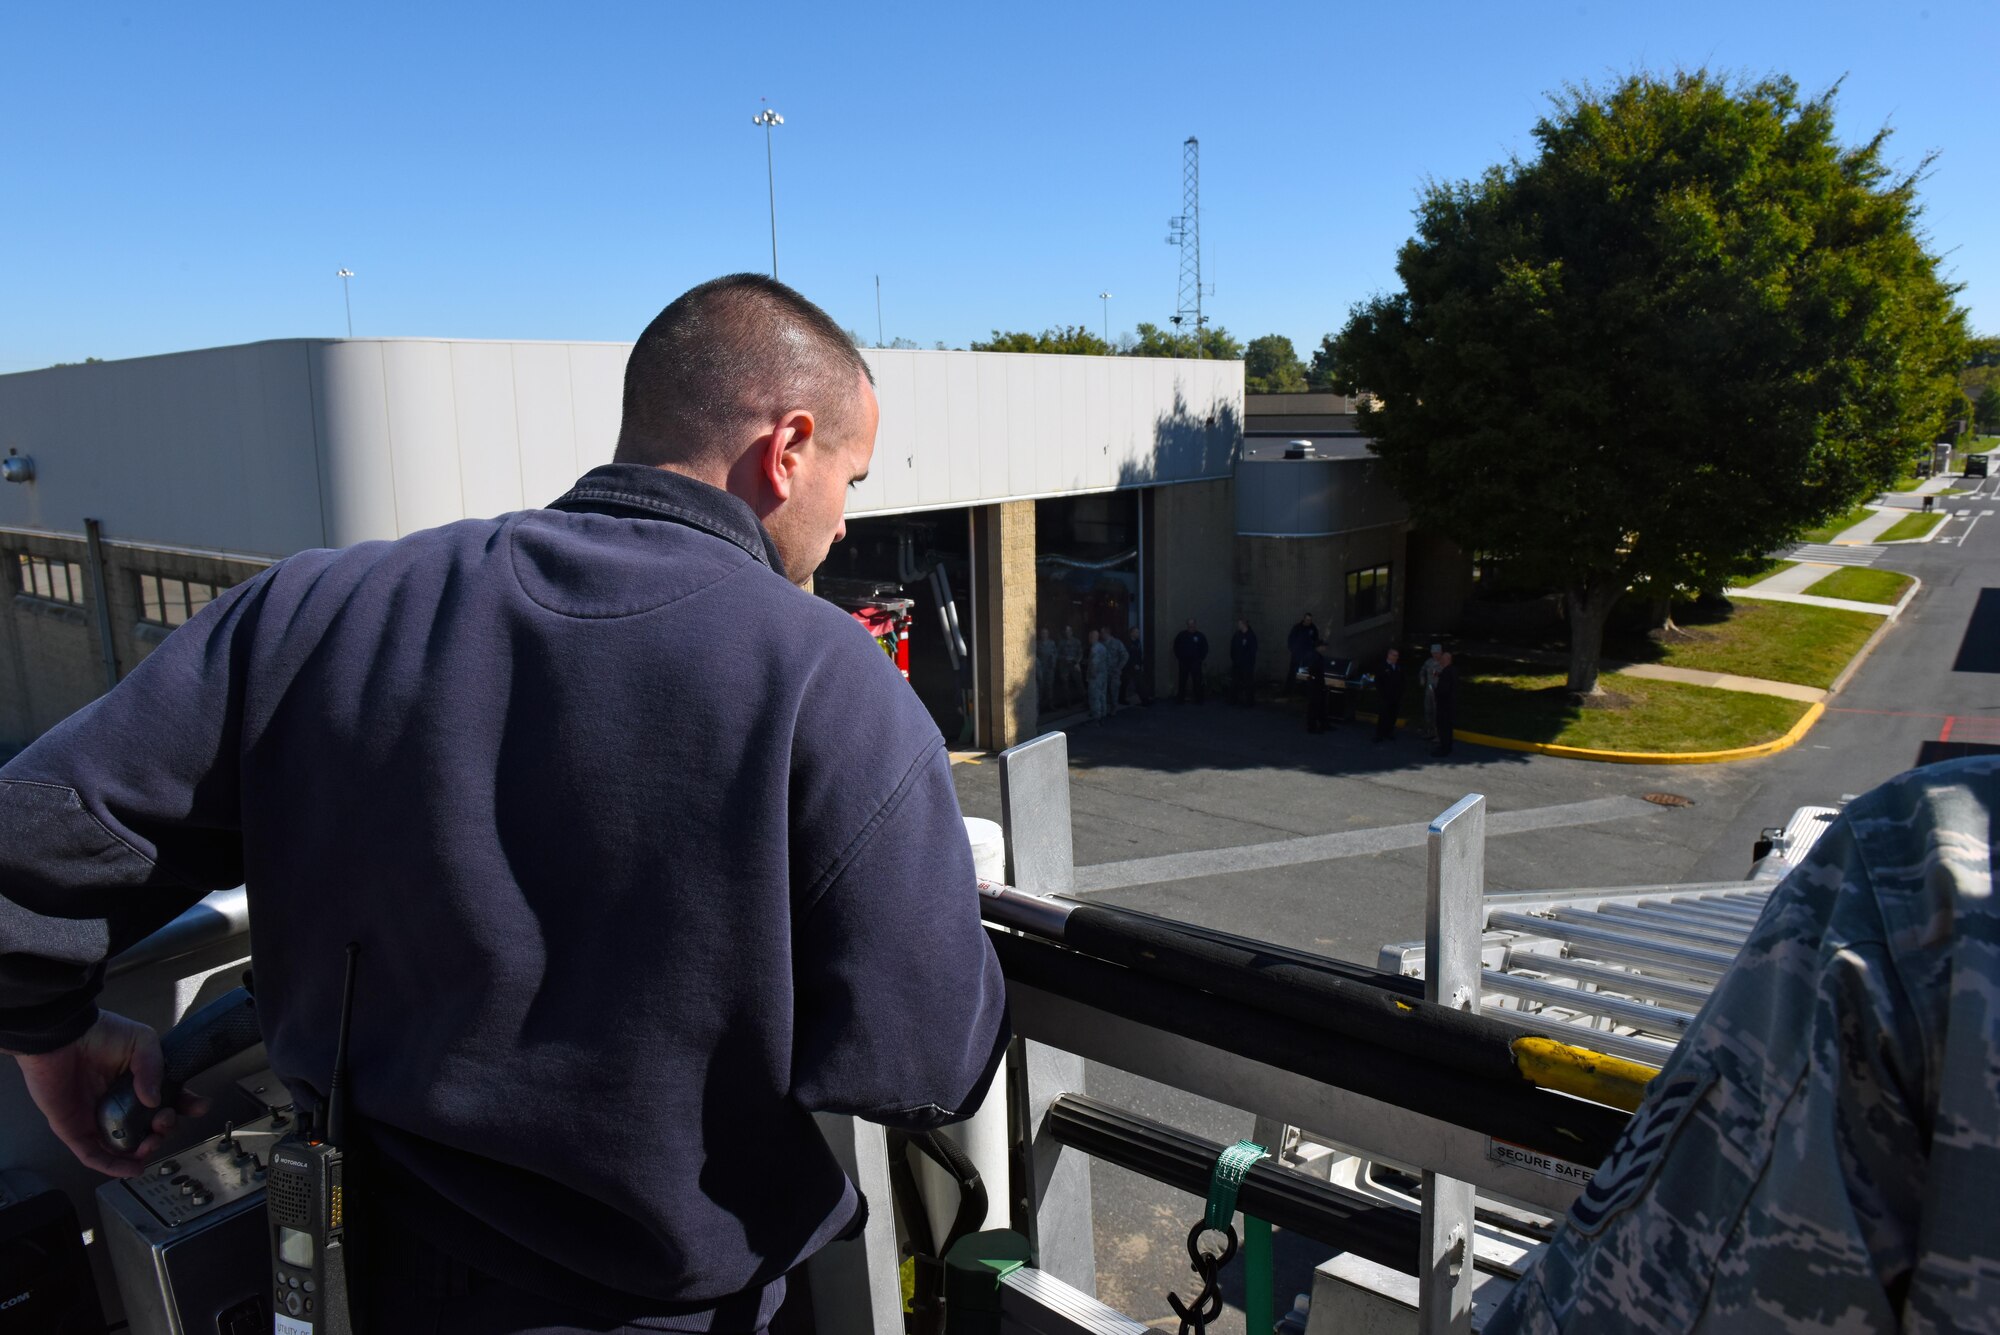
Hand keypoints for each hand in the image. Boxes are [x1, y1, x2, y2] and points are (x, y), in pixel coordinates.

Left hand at [12, 1011, 209, 1175]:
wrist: (59, 1036)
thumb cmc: (99, 1033)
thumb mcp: (140, 1042)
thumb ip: (153, 1069)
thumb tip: (154, 1101)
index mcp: (137, 1082)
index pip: (167, 1100)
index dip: (185, 1106)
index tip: (197, 1107)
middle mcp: (119, 1102)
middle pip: (148, 1127)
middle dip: (164, 1130)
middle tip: (164, 1121)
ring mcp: (97, 1117)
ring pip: (124, 1146)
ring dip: (142, 1153)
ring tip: (150, 1147)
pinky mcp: (74, 1128)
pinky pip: (93, 1154)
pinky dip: (112, 1166)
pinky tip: (131, 1169)